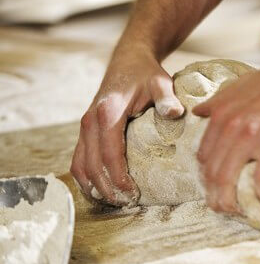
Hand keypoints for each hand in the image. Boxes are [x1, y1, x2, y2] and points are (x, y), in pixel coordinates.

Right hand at [70, 46, 184, 205]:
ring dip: (93, 187)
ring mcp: (84, 126)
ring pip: (79, 165)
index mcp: (108, 113)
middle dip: (106, 189)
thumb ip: (167, 99)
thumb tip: (176, 113)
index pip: (109, 154)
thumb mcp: (161, 83)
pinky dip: (86, 178)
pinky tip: (101, 190)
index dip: (118, 178)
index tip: (133, 194)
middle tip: (126, 204)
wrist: (128, 59)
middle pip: (91, 165)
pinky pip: (79, 160)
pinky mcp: (85, 130)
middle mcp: (90, 121)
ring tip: (115, 202)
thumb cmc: (147, 73)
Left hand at [192, 60, 259, 213]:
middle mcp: (232, 127)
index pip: (203, 155)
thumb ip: (218, 101)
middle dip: (214, 194)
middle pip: (213, 171)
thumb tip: (198, 112)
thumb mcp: (240, 85)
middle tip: (221, 208)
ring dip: (230, 200)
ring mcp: (252, 136)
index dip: (205, 177)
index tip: (214, 188)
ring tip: (237, 212)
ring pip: (229, 178)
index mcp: (222, 115)